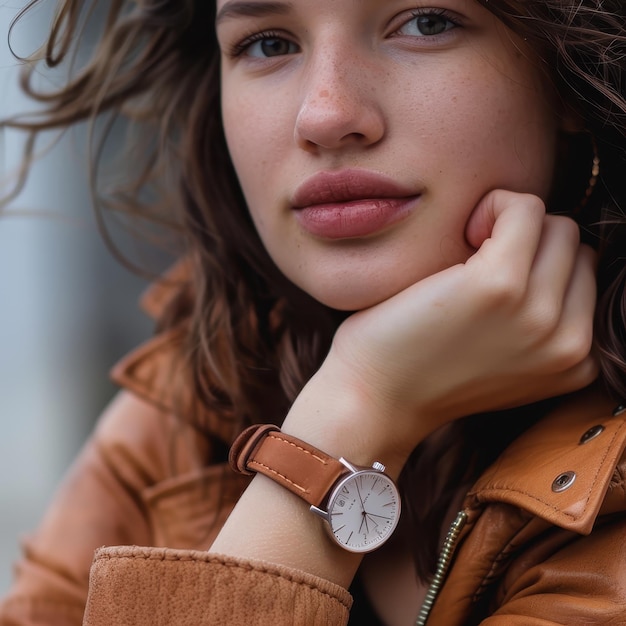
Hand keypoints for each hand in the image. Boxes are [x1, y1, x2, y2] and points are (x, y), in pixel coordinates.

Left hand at [291, 190, 597, 468]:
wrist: (375, 395)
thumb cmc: (426, 368)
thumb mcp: (505, 359)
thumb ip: (537, 324)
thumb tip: (547, 258)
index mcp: (575, 360)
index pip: (582, 274)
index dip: (538, 263)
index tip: (491, 276)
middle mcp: (569, 342)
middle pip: (573, 247)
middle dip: (530, 242)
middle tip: (476, 261)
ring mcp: (537, 314)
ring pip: (556, 225)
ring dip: (513, 224)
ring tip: (469, 249)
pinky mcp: (498, 284)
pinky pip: (523, 208)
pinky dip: (494, 205)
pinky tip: (462, 232)